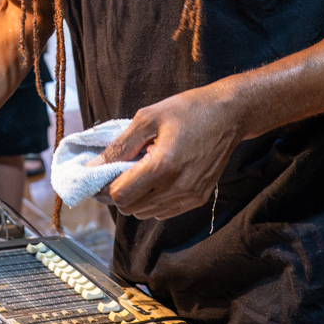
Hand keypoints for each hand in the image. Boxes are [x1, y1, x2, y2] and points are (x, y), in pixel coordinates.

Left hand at [101, 83, 249, 221]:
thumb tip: (94, 167)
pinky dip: (153, 200)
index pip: (120, 195)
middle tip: (122, 169)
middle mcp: (178, 187)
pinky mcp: (199, 198)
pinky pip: (164, 212)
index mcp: (163, 165)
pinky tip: (158, 178)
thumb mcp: (147, 118)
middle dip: (120, 192)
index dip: (106, 186)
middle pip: (130, 208)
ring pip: (146, 213)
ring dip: (137, 197)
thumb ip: (119, 146)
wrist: (229, 114)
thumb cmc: (188, 110)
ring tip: (143, 171)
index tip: (104, 173)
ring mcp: (190, 196)